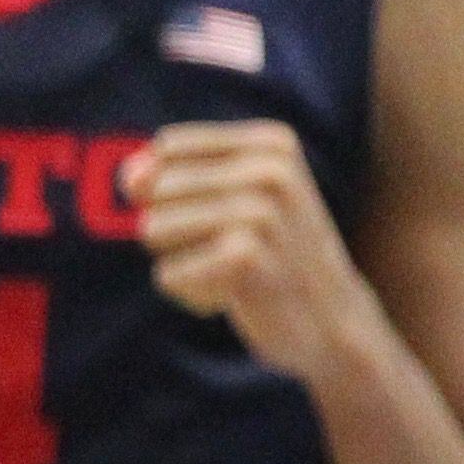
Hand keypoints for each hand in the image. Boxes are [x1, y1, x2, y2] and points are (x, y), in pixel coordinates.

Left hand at [123, 122, 373, 379]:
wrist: (333, 320)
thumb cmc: (271, 253)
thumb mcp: (228, 201)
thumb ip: (165, 176)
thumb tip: (130, 177)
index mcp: (271, 143)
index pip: (166, 149)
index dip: (170, 190)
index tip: (224, 214)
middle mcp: (270, 170)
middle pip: (155, 189)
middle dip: (174, 230)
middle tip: (230, 251)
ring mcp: (261, 212)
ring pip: (152, 228)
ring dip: (181, 261)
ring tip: (230, 272)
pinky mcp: (245, 258)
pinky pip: (166, 274)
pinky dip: (188, 293)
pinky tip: (234, 296)